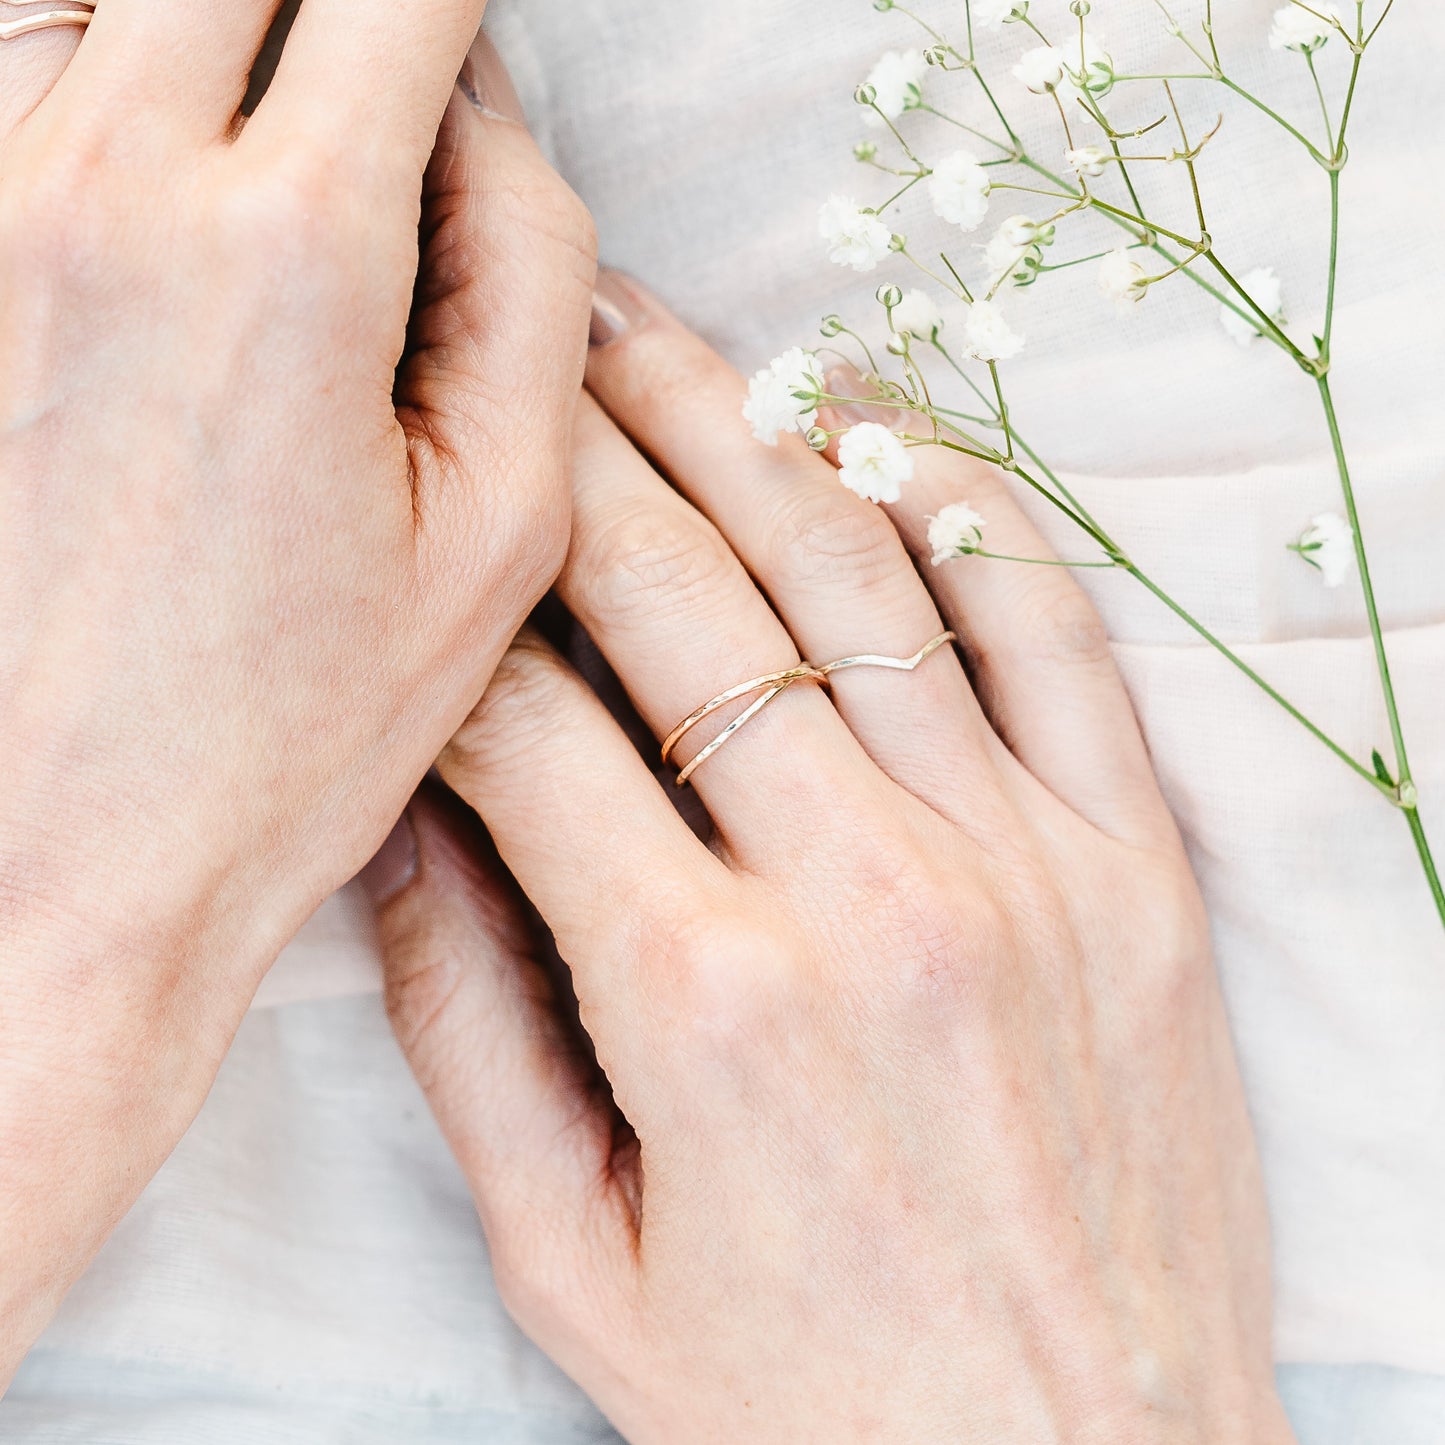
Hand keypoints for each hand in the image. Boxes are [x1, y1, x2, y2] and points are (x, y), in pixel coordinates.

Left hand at [0, 18, 592, 1372]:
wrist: (43, 870)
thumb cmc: (283, 729)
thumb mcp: (499, 532)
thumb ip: (529, 285)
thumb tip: (488, 123)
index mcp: (294, 256)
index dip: (453, 3)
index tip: (466, 47)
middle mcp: (105, 194)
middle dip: (328, 9)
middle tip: (370, 105)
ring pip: (92, 4)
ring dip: (198, 44)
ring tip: (265, 178)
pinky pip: (3, 92)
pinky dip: (90, 103)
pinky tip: (151, 215)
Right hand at [368, 275, 1293, 1441]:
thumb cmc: (819, 1413)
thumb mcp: (581, 1268)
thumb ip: (468, 1036)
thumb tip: (392, 834)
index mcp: (704, 1005)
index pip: (528, 732)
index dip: (453, 635)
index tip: (427, 575)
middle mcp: (870, 898)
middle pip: (684, 602)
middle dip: (576, 459)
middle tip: (520, 350)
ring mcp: (1026, 865)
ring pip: (861, 576)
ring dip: (742, 432)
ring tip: (660, 334)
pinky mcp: (1138, 869)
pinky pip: (1055, 632)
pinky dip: (970, 508)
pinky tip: (882, 432)